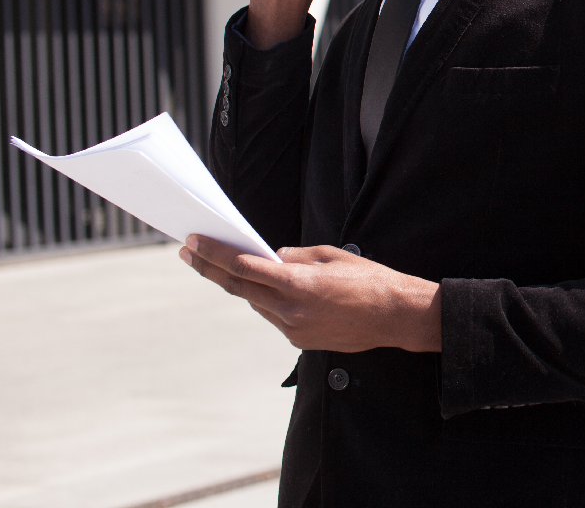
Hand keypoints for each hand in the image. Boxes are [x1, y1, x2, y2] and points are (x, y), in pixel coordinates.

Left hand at [180, 235, 441, 352]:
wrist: (395, 316)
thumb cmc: (370, 280)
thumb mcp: (332, 256)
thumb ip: (296, 257)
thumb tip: (271, 258)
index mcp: (297, 283)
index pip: (243, 267)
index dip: (214, 254)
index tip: (193, 243)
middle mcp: (289, 310)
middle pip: (238, 287)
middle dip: (210, 268)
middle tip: (189, 253)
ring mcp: (292, 329)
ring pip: (256, 302)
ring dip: (242, 284)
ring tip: (226, 266)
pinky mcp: (299, 341)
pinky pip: (274, 316)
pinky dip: (268, 300)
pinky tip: (271, 289)